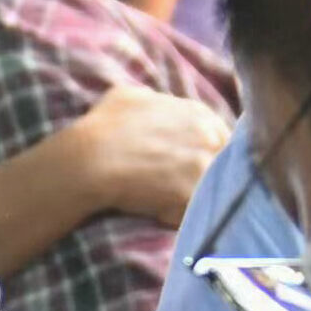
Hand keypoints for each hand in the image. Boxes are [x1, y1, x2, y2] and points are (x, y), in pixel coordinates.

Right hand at [39, 84, 228, 226]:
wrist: (88, 160)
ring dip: (193, 195)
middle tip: (179, 186)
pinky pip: (195, 210)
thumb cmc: (102, 127)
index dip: (204, 152)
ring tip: (166, 201)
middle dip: (204, 173)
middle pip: (221, 161)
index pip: (219, 136)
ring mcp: (202, 166)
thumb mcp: (129, 96)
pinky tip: (159, 213)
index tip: (189, 164)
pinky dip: (179, 215)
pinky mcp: (190, 194)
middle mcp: (208, 136)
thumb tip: (155, 103)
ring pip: (210, 188)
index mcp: (198, 113)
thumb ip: (154, 100)